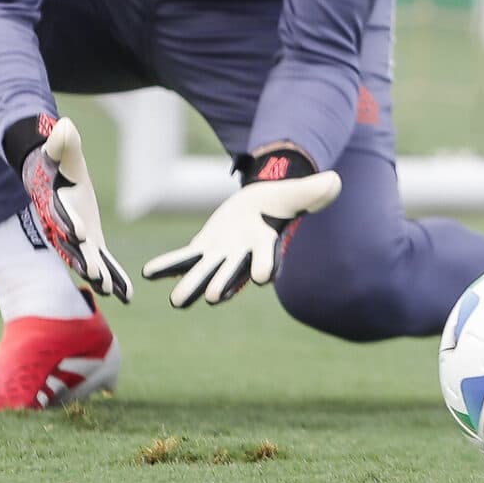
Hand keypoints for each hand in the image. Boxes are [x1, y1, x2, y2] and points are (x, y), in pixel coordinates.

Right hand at [21, 116, 132, 302]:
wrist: (49, 175)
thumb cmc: (56, 160)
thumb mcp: (59, 149)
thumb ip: (62, 141)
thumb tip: (64, 125)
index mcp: (55, 202)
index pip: (60, 214)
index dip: (68, 222)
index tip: (78, 233)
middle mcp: (63, 225)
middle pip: (71, 244)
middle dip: (83, 258)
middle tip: (94, 273)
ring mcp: (77, 238)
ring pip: (86, 259)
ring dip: (98, 274)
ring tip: (111, 290)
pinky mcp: (90, 242)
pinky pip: (103, 262)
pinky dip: (114, 277)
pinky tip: (127, 296)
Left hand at [142, 149, 340, 306]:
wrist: (260, 206)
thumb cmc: (281, 201)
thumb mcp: (296, 194)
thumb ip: (313, 192)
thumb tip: (334, 182)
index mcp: (266, 246)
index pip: (267, 259)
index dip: (265, 266)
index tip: (263, 276)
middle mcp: (242, 258)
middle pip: (233, 273)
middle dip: (224, 284)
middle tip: (214, 297)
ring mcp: (221, 255)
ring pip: (205, 273)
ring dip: (191, 286)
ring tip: (177, 300)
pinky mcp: (204, 247)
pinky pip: (184, 258)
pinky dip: (168, 265)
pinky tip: (148, 272)